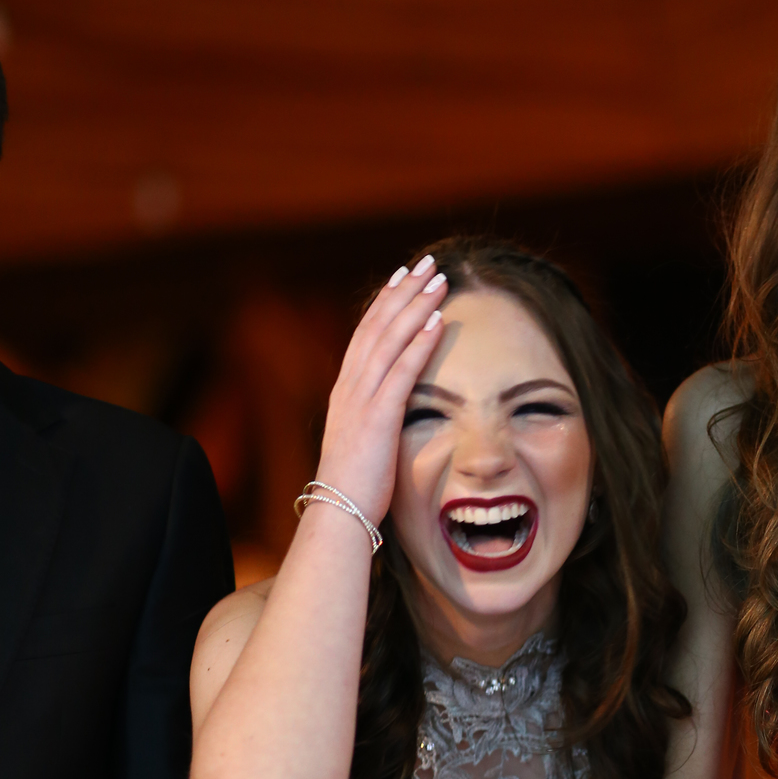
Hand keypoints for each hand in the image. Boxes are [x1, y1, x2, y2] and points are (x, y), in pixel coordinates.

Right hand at [311, 257, 445, 526]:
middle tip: (426, 263)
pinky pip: (402, 372)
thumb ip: (374, 414)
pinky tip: (437, 321)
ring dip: (416, 306)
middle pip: (377, 326)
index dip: (385, 302)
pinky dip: (419, 343)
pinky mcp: (377, 418)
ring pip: (389, 340)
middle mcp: (349, 387)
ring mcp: (361, 401)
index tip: (403, 277)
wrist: (338, 515)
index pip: (365, 334)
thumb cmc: (356, 485)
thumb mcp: (363, 439)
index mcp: (345, 391)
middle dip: (403, 291)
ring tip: (439, 280)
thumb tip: (391, 404)